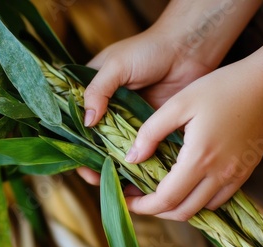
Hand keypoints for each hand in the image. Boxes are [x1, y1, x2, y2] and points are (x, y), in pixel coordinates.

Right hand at [78, 28, 212, 184]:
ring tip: (111, 180)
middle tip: (93, 176)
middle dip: (92, 160)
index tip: (74, 159)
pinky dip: (137, 164)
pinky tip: (134, 177)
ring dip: (114, 166)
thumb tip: (87, 122)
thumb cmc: (149, 49)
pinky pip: (141, 150)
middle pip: (96, 141)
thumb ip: (98, 90)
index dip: (74, 141)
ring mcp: (131, 121)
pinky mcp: (152, 129)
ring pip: (117, 150)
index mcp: (96, 92)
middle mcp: (110, 110)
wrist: (188, 49)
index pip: (77, 121)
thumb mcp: (117, 65)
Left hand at [123, 59, 262, 220]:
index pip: (166, 199)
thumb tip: (131, 159)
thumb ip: (151, 132)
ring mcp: (235, 176)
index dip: (142, 205)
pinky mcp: (245, 173)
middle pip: (182, 212)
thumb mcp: (179, 103)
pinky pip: (218, 200)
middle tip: (138, 198)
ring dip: (176, 208)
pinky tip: (185, 186)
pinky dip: (198, 201)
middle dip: (156, 211)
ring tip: (158, 193)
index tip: (127, 200)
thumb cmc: (223, 87)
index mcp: (200, 158)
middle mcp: (220, 174)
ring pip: (201, 209)